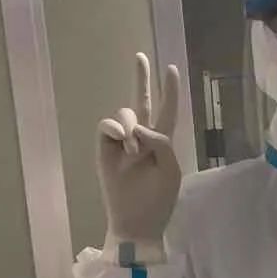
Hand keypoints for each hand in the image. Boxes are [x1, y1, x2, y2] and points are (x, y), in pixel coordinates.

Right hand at [97, 52, 180, 251]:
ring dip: (131, 125)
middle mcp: (142, 138)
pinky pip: (107, 124)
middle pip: (142, 101)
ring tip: (134, 150)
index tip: (171, 68)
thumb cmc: (157, 200)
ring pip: (126, 113)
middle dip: (141, 78)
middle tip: (140, 56)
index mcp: (162, 143)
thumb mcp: (171, 169)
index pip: (167, 111)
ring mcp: (122, 142)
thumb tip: (136, 126)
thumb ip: (161, 141)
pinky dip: (115, 127)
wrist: (135, 222)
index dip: (169, 91)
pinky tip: (122, 140)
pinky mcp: (105, 148)